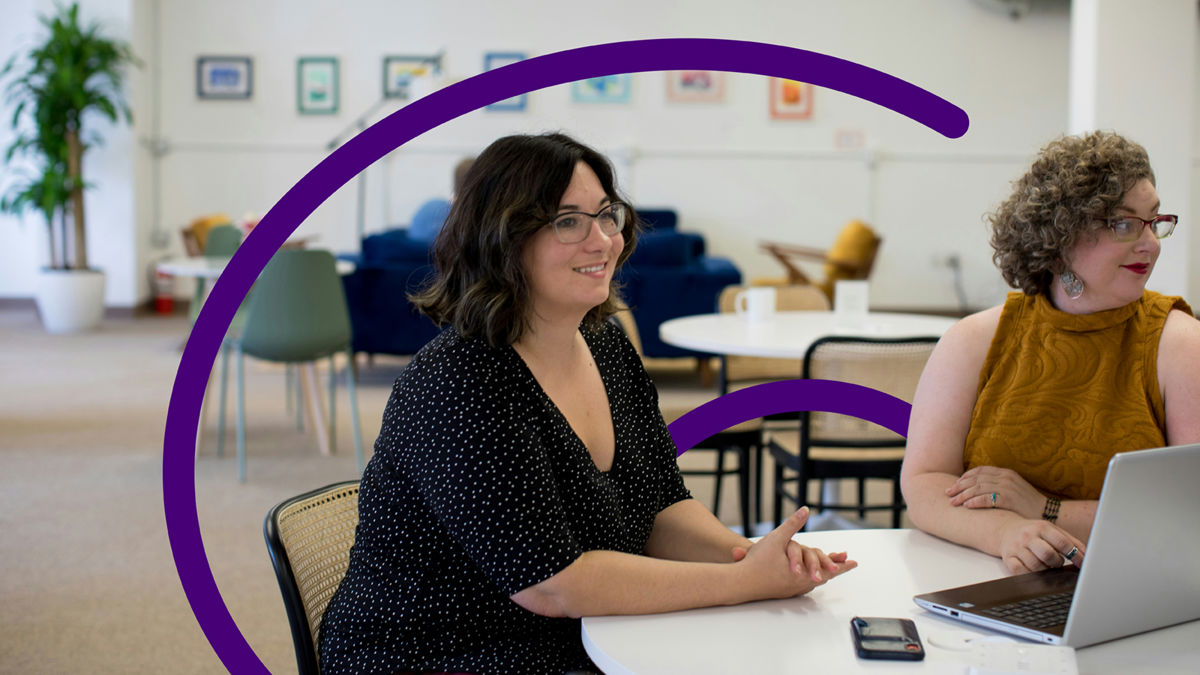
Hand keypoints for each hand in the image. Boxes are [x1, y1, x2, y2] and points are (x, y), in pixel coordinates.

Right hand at [737, 507, 856, 598]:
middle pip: (824, 576)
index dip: (842, 563)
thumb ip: (793, 524)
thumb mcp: (777, 538)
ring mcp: (792, 589)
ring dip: (822, 573)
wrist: (740, 582)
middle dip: (835, 568)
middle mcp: (800, 584)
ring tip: (829, 570)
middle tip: (847, 564)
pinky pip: (802, 585)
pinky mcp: (783, 592)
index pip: (829, 568)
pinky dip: (809, 579)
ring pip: (813, 582)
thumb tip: (806, 509)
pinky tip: (807, 577)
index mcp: (803, 573)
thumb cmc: (757, 562)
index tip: (854, 562)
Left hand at [947, 466, 1045, 519]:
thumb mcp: (1013, 488)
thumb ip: (998, 484)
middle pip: (976, 479)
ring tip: (953, 502)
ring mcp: (1007, 487)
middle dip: (959, 487)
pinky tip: (967, 506)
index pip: (979, 471)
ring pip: (978, 488)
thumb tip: (978, 487)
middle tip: (948, 494)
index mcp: (1005, 472)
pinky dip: (975, 502)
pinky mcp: (1009, 499)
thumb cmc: (1027, 503)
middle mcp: (1005, 477)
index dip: (965, 477)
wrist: (1047, 512)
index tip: (955, 485)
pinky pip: (988, 499)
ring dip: (963, 495)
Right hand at [998, 519, 1085, 574]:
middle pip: (1048, 554)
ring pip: (1035, 566)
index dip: (1075, 555)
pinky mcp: (1008, 558)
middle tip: (1056, 562)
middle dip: (1057, 563)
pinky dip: (1030, 574)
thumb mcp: (1052, 530)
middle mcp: (1028, 536)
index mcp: (1041, 527)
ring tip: (1045, 565)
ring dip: (1044, 570)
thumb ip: (1071, 541)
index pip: (1062, 542)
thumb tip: (1087, 556)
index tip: (1082, 563)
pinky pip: (1019, 571)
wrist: (1006, 529)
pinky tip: (1033, 571)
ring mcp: (1016, 547)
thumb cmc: (1034, 532)